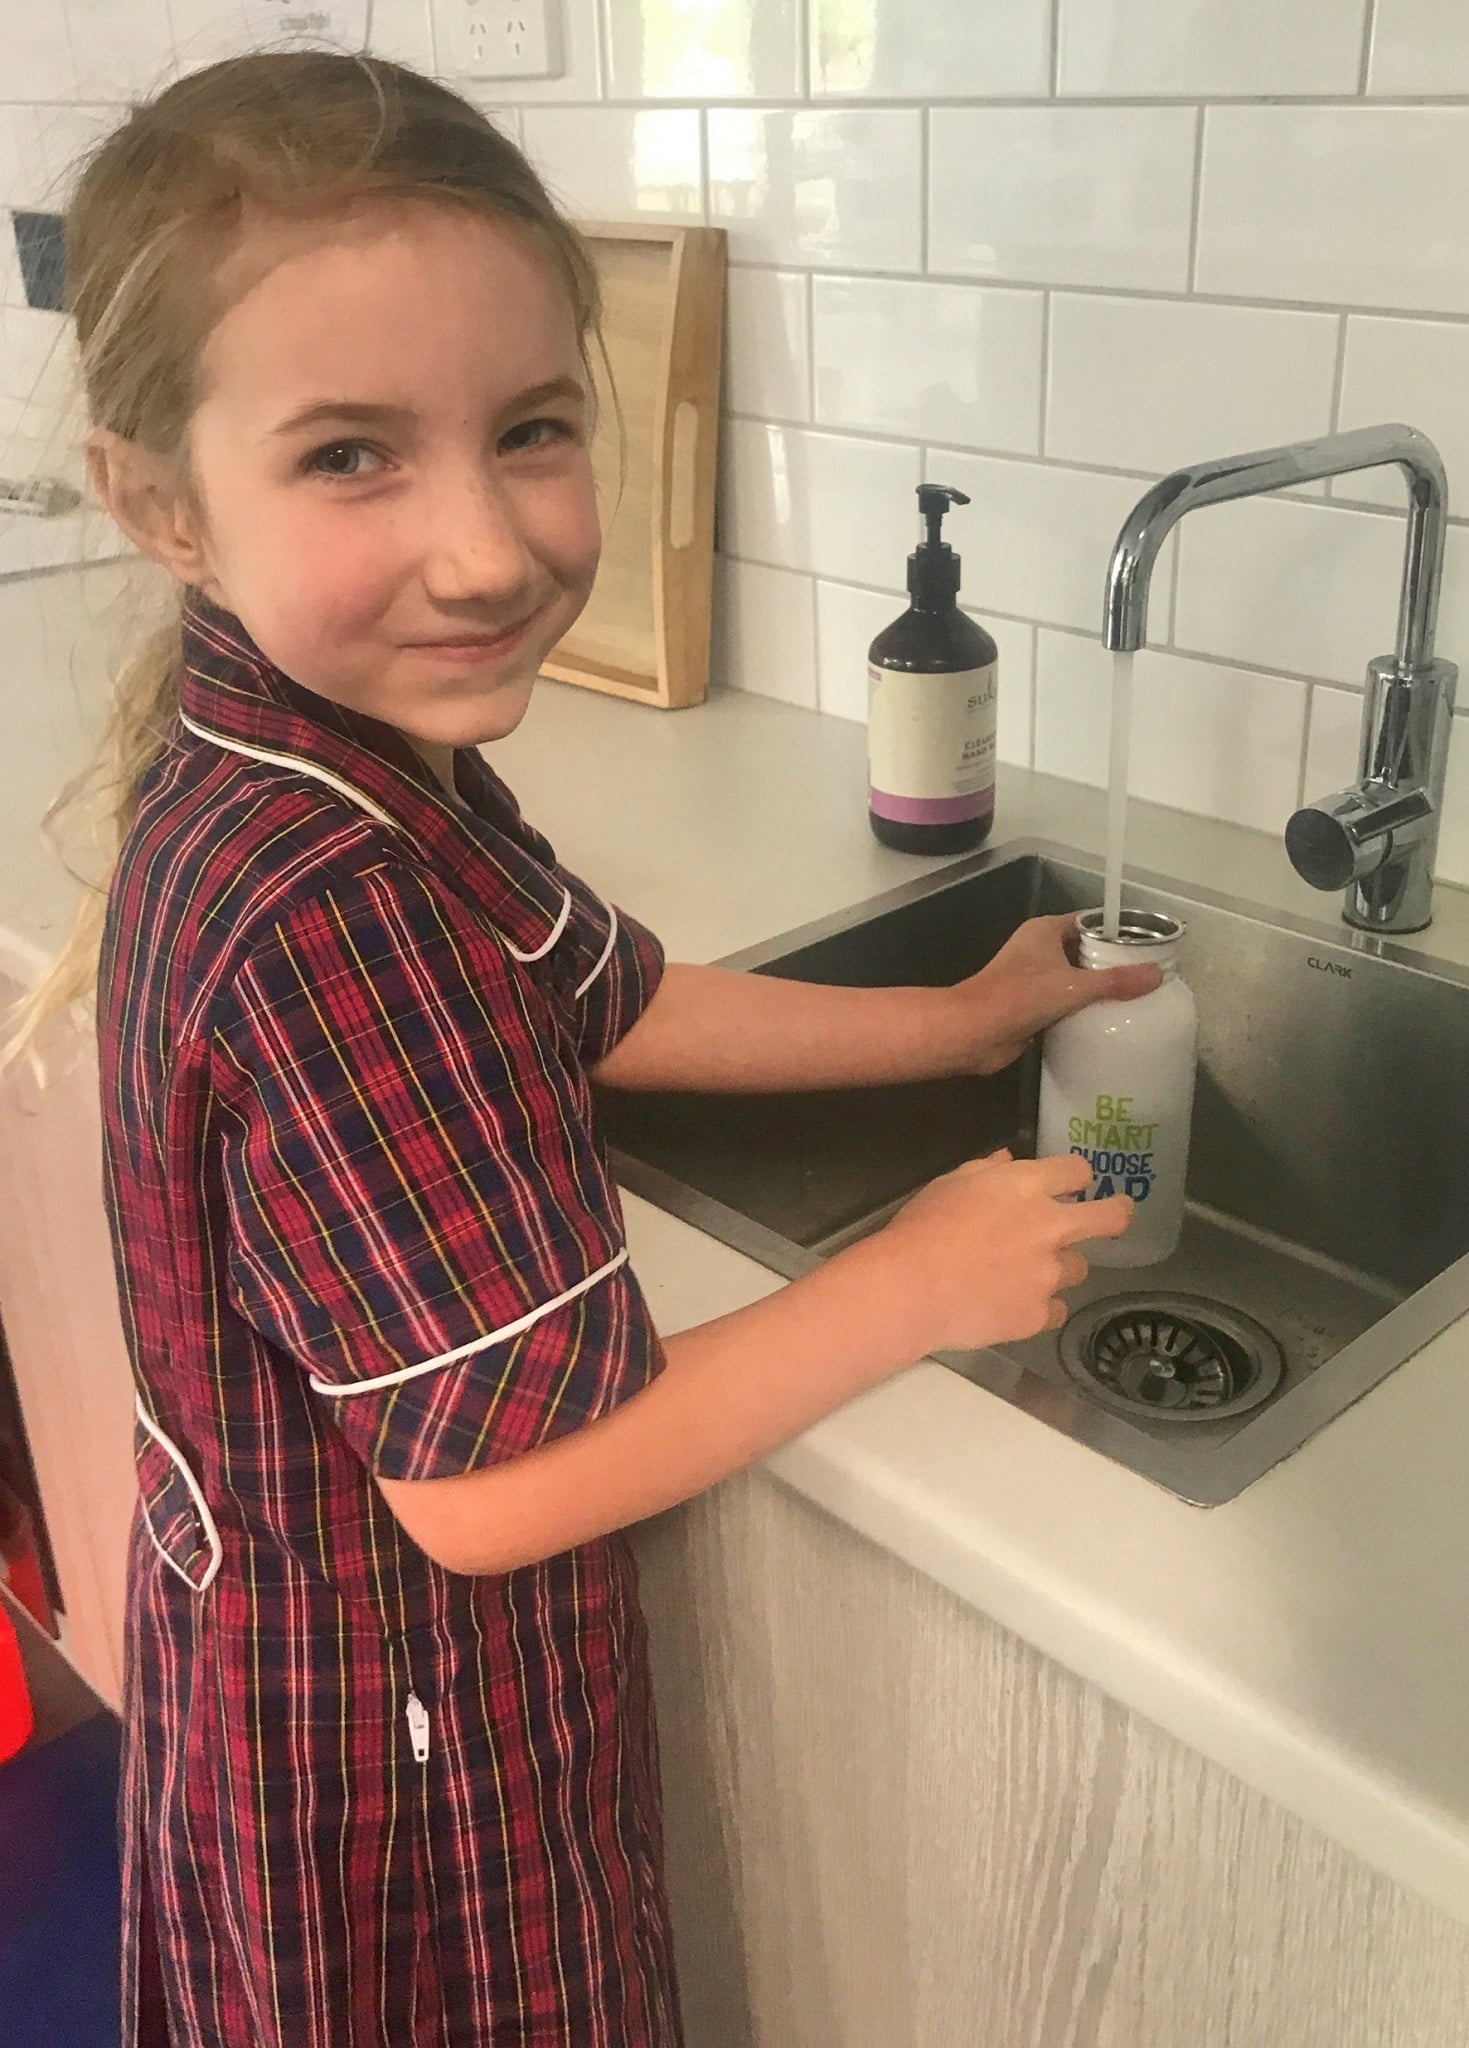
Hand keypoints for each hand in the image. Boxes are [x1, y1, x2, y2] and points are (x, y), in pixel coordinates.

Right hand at [876, 1149, 1132, 1353]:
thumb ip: (987, 1170)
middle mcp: (1050, 1227)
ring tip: (1024, 1275)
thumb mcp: (950, 1185)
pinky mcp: (1039, 1314)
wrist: (911, 1288)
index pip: (1077, 1171)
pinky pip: (1056, 1310)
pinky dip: (1041, 1307)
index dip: (1077, 1177)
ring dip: (1059, 1268)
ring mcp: (1048, 1274)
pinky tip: (1014, 1306)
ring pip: (1078, 1268)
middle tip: (1117, 1217)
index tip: (1075, 1185)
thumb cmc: (922, 1228)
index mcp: (1026, 1187)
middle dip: (1118, 1215)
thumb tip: (1009, 1160)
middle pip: (1108, 1218)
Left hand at [946, 913, 1161, 1075]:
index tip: (1148, 948)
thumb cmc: (1019, 997)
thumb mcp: (1073, 986)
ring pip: (1074, 979)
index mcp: (1044, 930)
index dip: (1117, 933)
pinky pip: (1064, 1003)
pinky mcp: (1031, 1005)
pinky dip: (1082, 1010)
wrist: (973, 1032)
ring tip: (1136, 1001)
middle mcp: (1038, 949)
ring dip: (1097, 990)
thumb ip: (1116, 981)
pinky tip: (1108, 1021)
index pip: (1090, 922)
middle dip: (1112, 964)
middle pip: (1084, 951)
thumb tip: (1157, 975)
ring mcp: (1033, 978)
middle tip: (1148, 978)